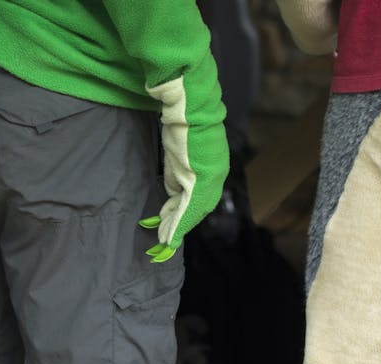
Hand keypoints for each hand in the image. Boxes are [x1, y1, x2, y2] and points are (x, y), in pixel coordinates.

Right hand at [141, 76, 229, 263]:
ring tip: (164, 241)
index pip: (200, 196)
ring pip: (193, 212)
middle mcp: (216, 175)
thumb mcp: (180, 152)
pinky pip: (188, 208)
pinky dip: (177, 223)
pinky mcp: (201, 180)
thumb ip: (178, 173)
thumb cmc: (182, 123)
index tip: (173, 223)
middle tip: (166, 238)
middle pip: (199, 208)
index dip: (186, 213)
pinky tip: (168, 234)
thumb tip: (172, 193)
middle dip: (181, 224)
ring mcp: (210, 179)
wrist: (188, 107)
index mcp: (214, 167)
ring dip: (177, 227)